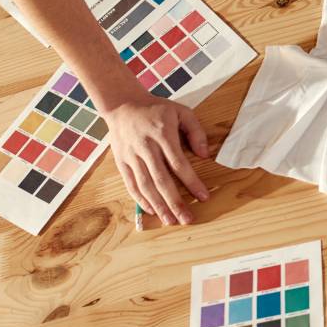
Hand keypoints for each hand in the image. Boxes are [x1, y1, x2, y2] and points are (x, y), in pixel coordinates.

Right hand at [105, 94, 209, 225]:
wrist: (122, 105)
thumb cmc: (156, 109)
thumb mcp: (181, 111)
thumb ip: (195, 131)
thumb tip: (205, 154)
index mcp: (162, 135)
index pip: (179, 164)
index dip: (192, 182)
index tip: (204, 197)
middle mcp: (146, 148)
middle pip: (161, 180)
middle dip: (175, 202)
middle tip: (187, 219)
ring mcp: (131, 156)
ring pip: (145, 186)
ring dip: (158, 205)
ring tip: (171, 220)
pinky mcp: (121, 162)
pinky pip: (131, 184)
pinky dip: (141, 200)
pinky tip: (152, 211)